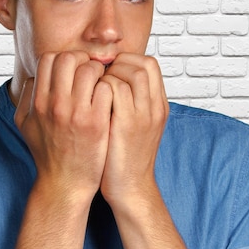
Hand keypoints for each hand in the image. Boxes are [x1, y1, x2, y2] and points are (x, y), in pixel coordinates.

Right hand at [14, 51, 112, 204]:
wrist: (65, 184)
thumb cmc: (47, 152)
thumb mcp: (25, 124)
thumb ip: (26, 96)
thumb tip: (34, 75)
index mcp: (38, 102)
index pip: (49, 59)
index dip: (63, 58)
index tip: (73, 69)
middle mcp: (56, 104)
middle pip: (69, 58)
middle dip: (82, 60)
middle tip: (90, 73)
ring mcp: (77, 113)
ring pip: (90, 69)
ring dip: (99, 72)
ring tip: (101, 83)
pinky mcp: (97, 123)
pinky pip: (106, 88)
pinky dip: (110, 87)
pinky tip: (110, 96)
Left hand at [97, 53, 168, 208]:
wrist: (129, 188)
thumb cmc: (125, 156)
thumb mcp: (137, 125)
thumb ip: (131, 101)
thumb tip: (112, 77)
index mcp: (159, 106)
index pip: (150, 64)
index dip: (128, 61)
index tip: (109, 70)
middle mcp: (155, 107)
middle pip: (143, 65)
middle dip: (118, 64)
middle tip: (100, 75)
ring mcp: (144, 115)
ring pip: (132, 73)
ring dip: (110, 74)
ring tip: (95, 87)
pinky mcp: (127, 125)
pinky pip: (116, 90)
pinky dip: (101, 87)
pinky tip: (90, 98)